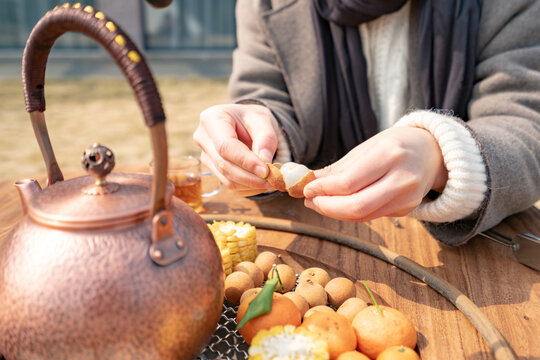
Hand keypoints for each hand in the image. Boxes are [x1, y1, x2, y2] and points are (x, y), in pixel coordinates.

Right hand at [193, 103, 278, 195]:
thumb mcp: (263, 120)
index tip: (266, 170)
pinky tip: (263, 183)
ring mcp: (206, 157)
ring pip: (227, 179)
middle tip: (274, 180)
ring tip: (273, 181)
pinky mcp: (213, 170)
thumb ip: (266, 138)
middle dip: (250, 177)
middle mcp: (203, 139)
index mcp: (212, 119)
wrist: (246, 124)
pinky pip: (230, 184)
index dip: (245, 161)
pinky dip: (249, 187)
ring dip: (251, 184)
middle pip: (224, 165)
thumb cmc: (253, 119)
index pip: (225, 146)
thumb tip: (265, 160)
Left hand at [302, 127, 447, 221]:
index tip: (306, 189)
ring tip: (319, 203)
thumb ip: (338, 168)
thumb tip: (307, 183)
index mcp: (390, 154)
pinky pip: (371, 215)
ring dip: (335, 212)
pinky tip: (339, 204)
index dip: (323, 189)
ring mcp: (407, 198)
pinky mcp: (407, 209)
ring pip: (362, 215)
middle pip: (356, 206)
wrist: (433, 152)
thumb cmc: (395, 145)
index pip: (349, 182)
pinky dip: (350, 213)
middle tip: (310, 201)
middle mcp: (402, 178)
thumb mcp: (367, 147)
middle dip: (327, 206)